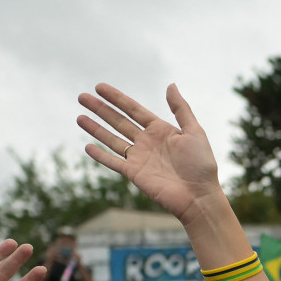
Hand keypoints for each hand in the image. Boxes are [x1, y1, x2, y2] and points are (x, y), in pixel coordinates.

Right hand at [79, 84, 225, 222]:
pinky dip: (100, 156)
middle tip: (82, 97)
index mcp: (160, 130)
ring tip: (79, 117)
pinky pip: (113, 162)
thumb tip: (170, 85)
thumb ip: (181, 109)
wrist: (199, 196)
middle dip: (100, 109)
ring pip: (112, 139)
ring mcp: (139, 158)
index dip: (116, 98)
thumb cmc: (201, 165)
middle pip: (118, 121)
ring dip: (96, 128)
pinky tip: (88, 146)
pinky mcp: (134, 174)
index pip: (133, 109)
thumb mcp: (194, 131)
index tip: (99, 87)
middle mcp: (147, 142)